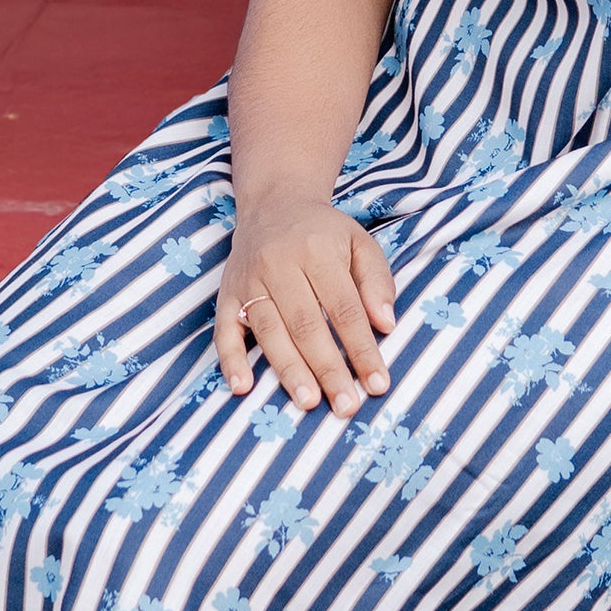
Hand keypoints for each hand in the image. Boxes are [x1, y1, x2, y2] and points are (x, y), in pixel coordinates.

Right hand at [216, 195, 396, 418]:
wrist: (273, 204)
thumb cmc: (323, 234)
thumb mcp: (360, 243)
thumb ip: (377, 281)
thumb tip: (386, 324)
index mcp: (317, 251)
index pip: (344, 309)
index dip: (362, 349)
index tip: (378, 384)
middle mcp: (279, 265)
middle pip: (306, 325)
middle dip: (328, 369)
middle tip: (346, 406)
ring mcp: (248, 280)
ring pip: (269, 331)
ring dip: (289, 370)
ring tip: (309, 402)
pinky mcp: (225, 294)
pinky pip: (224, 330)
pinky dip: (231, 360)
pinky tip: (242, 387)